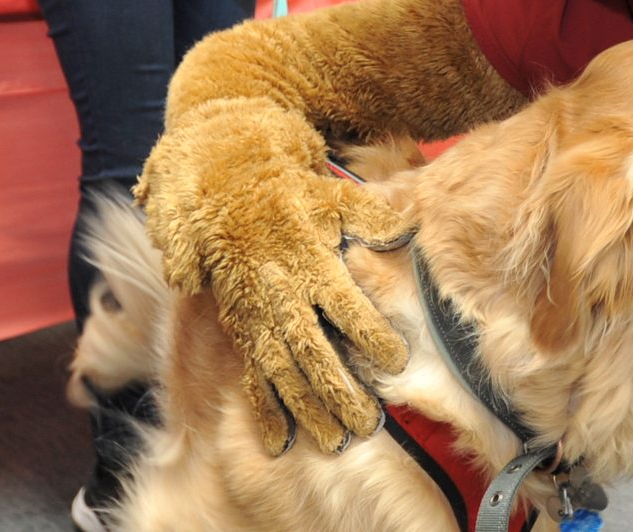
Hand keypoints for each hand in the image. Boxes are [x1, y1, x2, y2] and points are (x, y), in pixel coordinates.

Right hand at [138, 113, 414, 454]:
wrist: (223, 189)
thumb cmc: (290, 194)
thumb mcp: (332, 195)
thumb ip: (371, 214)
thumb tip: (409, 224)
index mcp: (308, 261)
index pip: (343, 302)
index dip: (368, 331)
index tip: (395, 360)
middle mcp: (281, 294)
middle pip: (311, 349)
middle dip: (337, 389)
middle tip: (366, 424)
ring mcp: (257, 315)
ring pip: (281, 370)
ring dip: (306, 409)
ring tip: (333, 443)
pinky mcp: (242, 328)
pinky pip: (252, 374)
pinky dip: (265, 410)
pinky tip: (280, 443)